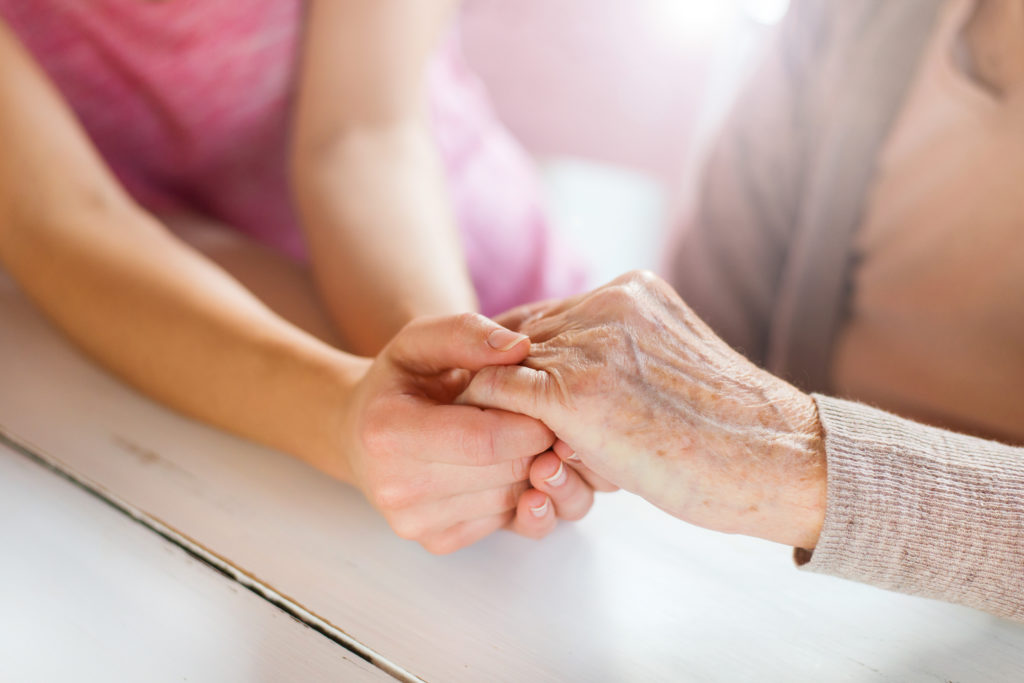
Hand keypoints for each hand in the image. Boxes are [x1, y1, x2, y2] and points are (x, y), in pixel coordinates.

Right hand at [337, 312, 555, 553]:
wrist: (359, 435)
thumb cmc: (398, 383)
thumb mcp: (419, 341)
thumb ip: (465, 333)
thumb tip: (518, 347)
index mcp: (388, 432)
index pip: (484, 440)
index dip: (530, 421)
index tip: (544, 401)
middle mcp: (396, 486)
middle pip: (505, 471)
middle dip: (536, 443)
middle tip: (541, 417)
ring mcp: (415, 522)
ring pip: (511, 499)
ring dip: (529, 469)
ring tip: (517, 438)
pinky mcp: (436, 542)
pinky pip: (503, 521)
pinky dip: (515, 493)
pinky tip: (500, 466)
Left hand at [460, 271, 827, 548]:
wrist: (774, 460)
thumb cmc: (728, 430)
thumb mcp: (670, 368)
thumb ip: (621, 354)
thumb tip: (568, 378)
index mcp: (630, 290)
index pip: (543, 318)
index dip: (523, 362)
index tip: (517, 400)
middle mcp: (604, 303)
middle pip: (517, 340)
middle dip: (513, 387)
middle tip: (519, 430)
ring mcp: (587, 344)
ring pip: (501, 368)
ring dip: (505, 410)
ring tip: (526, 449)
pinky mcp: (571, 393)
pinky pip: (493, 394)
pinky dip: (487, 420)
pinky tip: (505, 452)